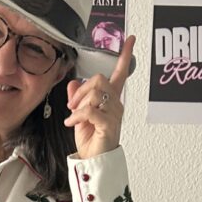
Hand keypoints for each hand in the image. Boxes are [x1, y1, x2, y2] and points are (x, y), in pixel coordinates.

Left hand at [63, 35, 134, 157]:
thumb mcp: (80, 115)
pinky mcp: (109, 125)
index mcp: (111, 100)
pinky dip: (76, 115)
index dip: (125, 56)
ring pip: (95, 94)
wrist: (93, 162)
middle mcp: (115, 105)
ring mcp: (114, 114)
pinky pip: (90, 110)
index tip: (130, 39)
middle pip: (100, 79)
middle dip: (82, 89)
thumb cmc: (91, 141)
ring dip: (78, 103)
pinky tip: (71, 123)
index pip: (120, 74)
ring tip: (72, 116)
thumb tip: (73, 83)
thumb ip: (77, 98)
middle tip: (72, 104)